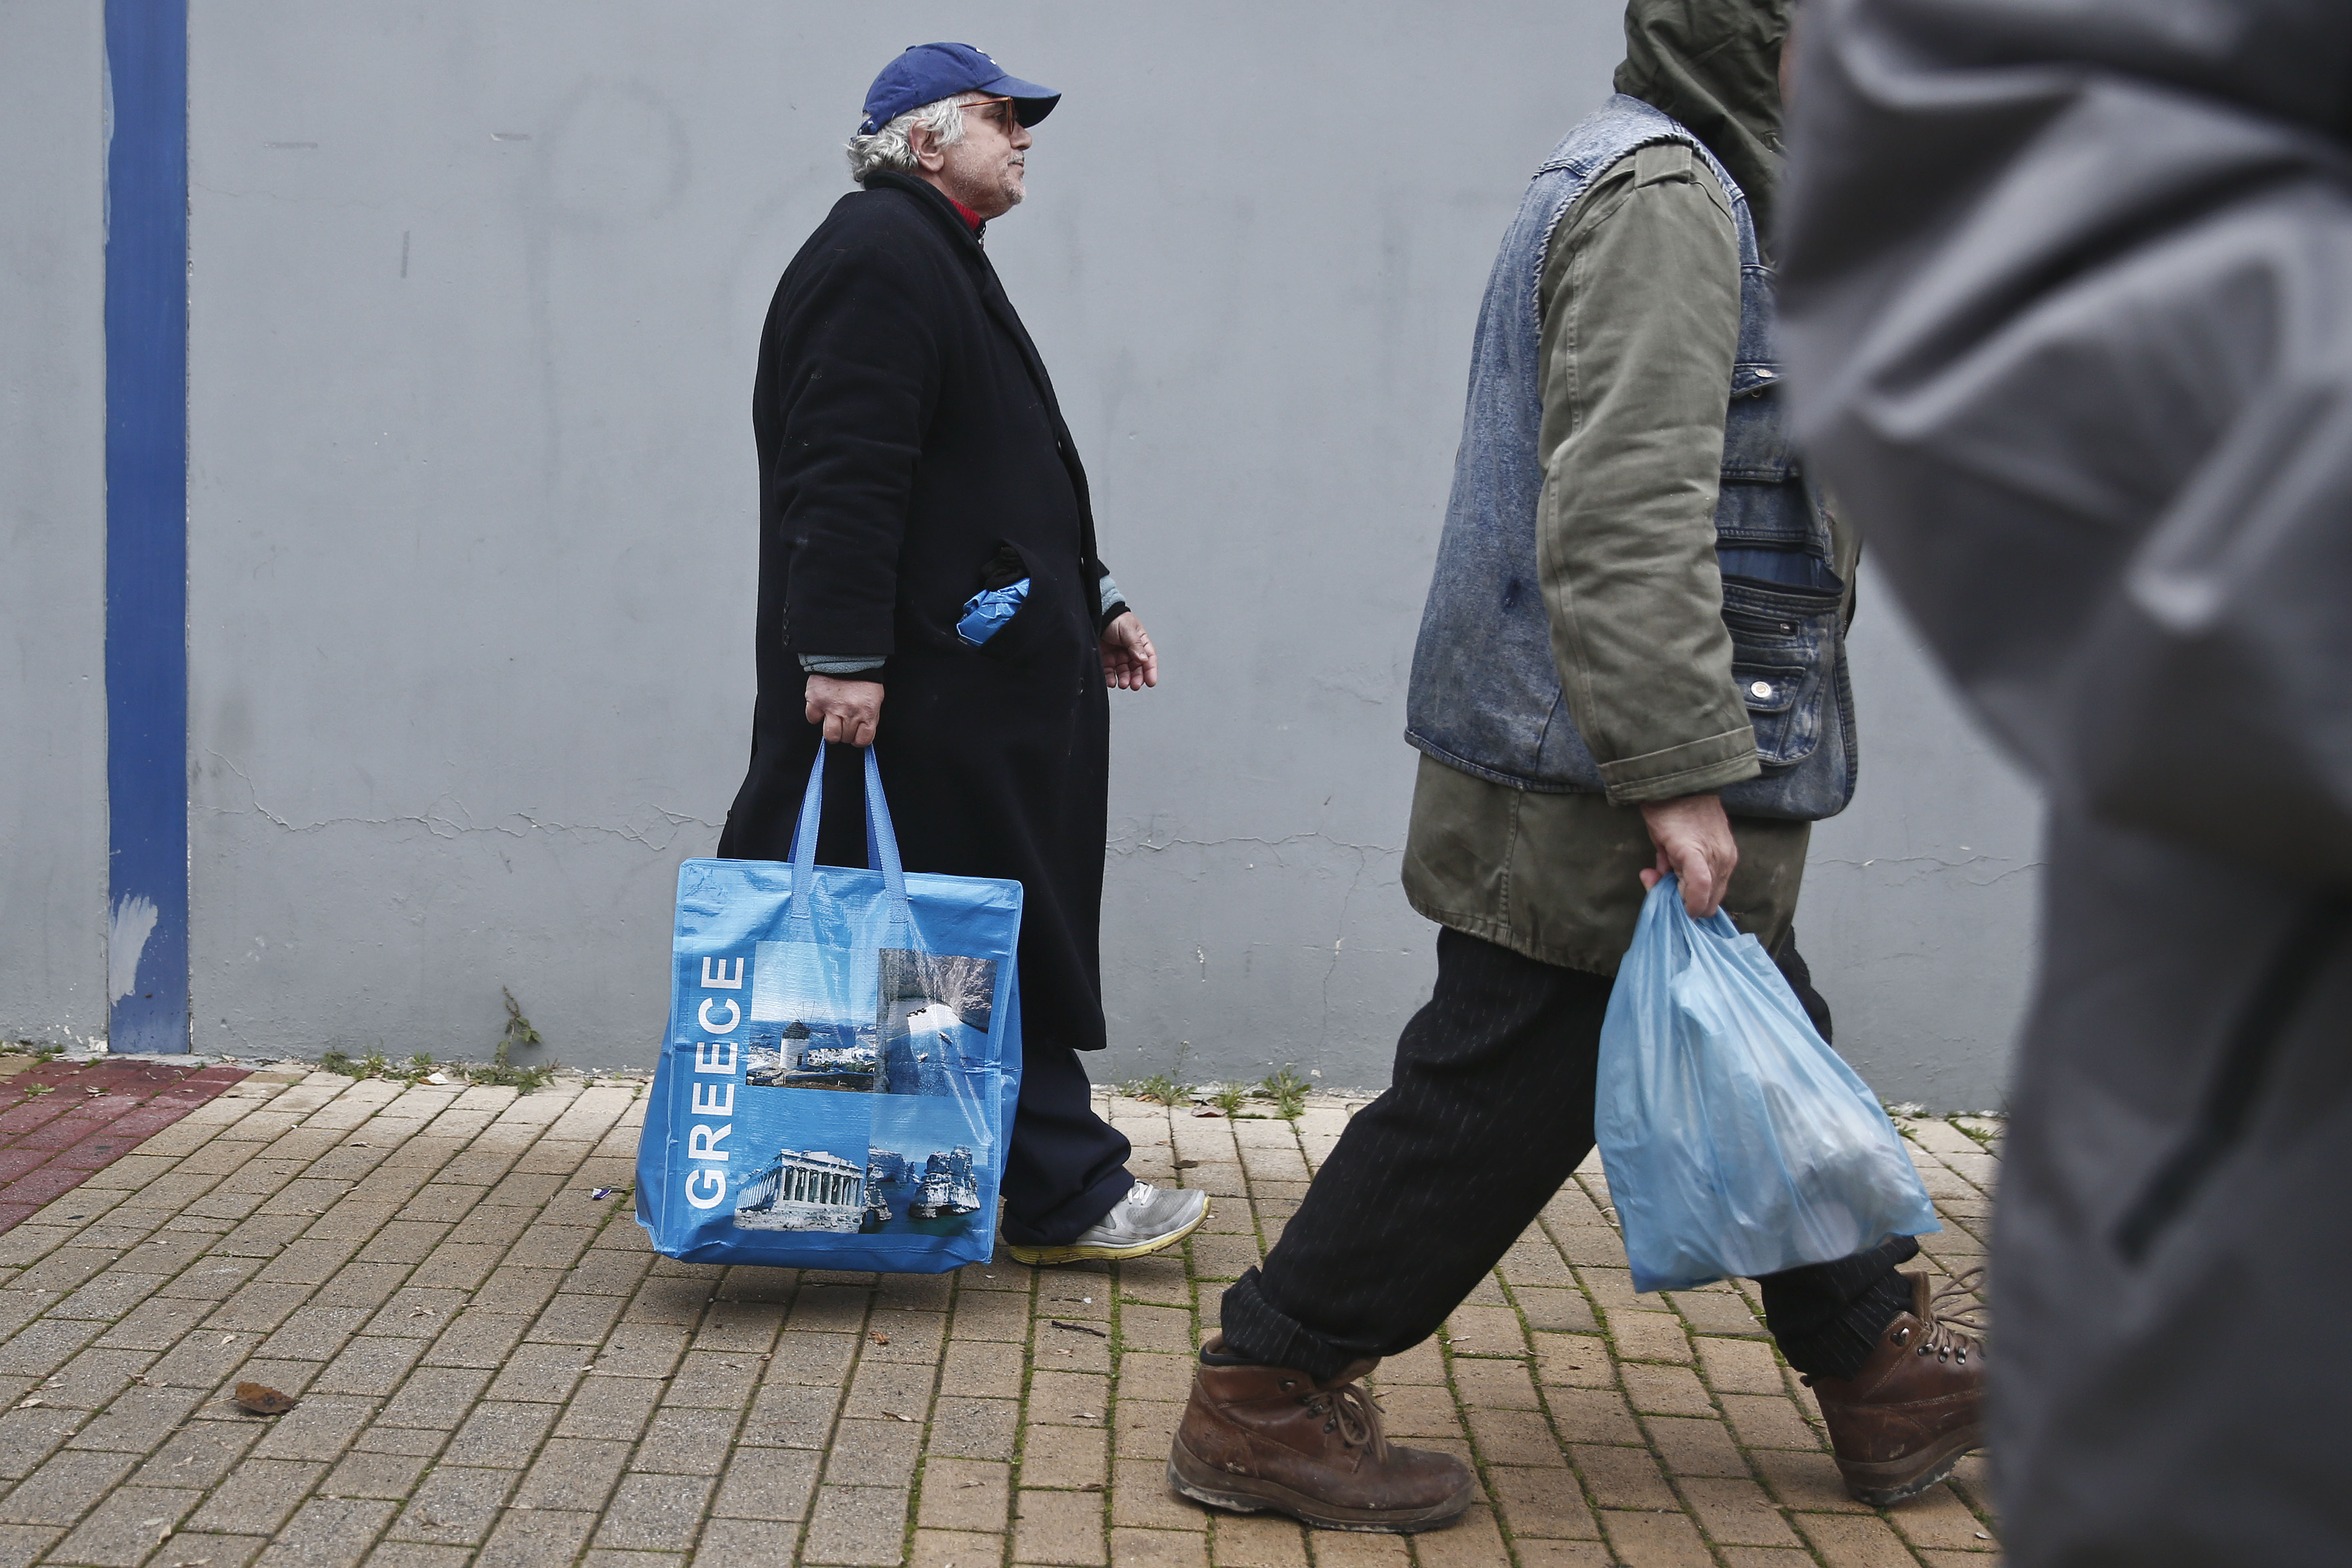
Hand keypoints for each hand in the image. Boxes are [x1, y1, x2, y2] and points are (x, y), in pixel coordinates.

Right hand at [804, 675, 883, 746]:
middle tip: (845, 720)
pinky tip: (822, 706)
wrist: (847, 656)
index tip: (856, 733)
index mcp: (867, 712)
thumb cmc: (864, 678)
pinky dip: (816, 715)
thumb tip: (863, 734)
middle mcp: (850, 713)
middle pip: (845, 738)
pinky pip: (813, 719)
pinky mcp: (816, 701)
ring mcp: (832, 708)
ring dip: (832, 730)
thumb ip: (870, 717)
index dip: (858, 738)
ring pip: (830, 736)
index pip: (863, 740)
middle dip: (846, 732)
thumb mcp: (875, 699)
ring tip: (833, 719)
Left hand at [1100, 611, 1158, 690]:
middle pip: (1137, 669)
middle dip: (1137, 678)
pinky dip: (1111, 679)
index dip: (1151, 671)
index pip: (1149, 658)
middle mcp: (1130, 651)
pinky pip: (1110, 673)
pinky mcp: (1106, 660)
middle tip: (1135, 685)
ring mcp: (1118, 656)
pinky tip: (1112, 681)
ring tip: (1123, 683)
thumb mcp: (1128, 629)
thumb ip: (1135, 645)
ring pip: (1124, 673)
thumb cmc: (1115, 618)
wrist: (1096, 614)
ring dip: (1125, 680)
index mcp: (1140, 643)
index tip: (1151, 682)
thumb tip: (1143, 659)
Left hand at [1638, 793, 1737, 917]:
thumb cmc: (1666, 810)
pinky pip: (1721, 880)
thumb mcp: (1657, 840)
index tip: (1678, 911)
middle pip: (1711, 901)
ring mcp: (1728, 857)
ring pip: (1717, 893)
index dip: (1689, 908)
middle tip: (1672, 892)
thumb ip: (1661, 869)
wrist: (1688, 782)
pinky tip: (1690, 871)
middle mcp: (1718, 859)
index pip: (1699, 894)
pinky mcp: (1732, 853)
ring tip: (1679, 877)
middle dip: (1691, 904)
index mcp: (1695, 854)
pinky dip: (1707, 884)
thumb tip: (1659, 884)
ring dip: (1699, 894)